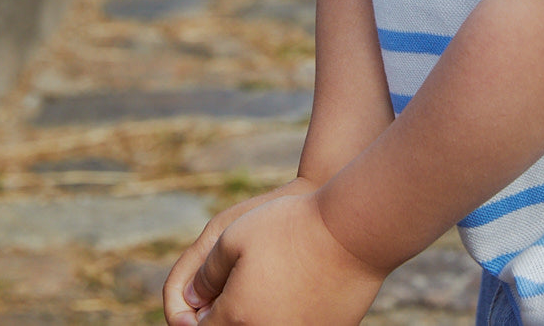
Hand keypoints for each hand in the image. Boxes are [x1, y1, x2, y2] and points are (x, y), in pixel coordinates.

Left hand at [169, 190, 386, 325]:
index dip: (193, 315)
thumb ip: (205, 274)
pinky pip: (298, 325)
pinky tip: (299, 285)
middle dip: (225, 316)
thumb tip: (190, 299)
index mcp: (237, 317)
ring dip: (259, 314)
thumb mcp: (232, 236)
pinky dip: (291, 313)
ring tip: (269, 281)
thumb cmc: (291, 228)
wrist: (354, 231)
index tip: (202, 296)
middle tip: (234, 288)